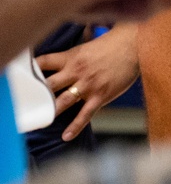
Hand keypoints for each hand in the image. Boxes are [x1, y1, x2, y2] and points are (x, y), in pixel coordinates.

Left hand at [35, 24, 139, 140]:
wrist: (134, 46)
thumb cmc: (111, 46)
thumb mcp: (85, 49)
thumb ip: (71, 59)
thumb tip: (60, 67)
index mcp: (70, 57)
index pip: (42, 63)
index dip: (30, 71)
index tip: (24, 80)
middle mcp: (75, 71)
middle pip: (48, 85)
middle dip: (37, 95)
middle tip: (29, 105)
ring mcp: (88, 85)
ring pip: (62, 101)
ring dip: (51, 111)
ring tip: (42, 121)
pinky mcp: (101, 95)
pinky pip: (85, 114)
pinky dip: (75, 126)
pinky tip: (66, 136)